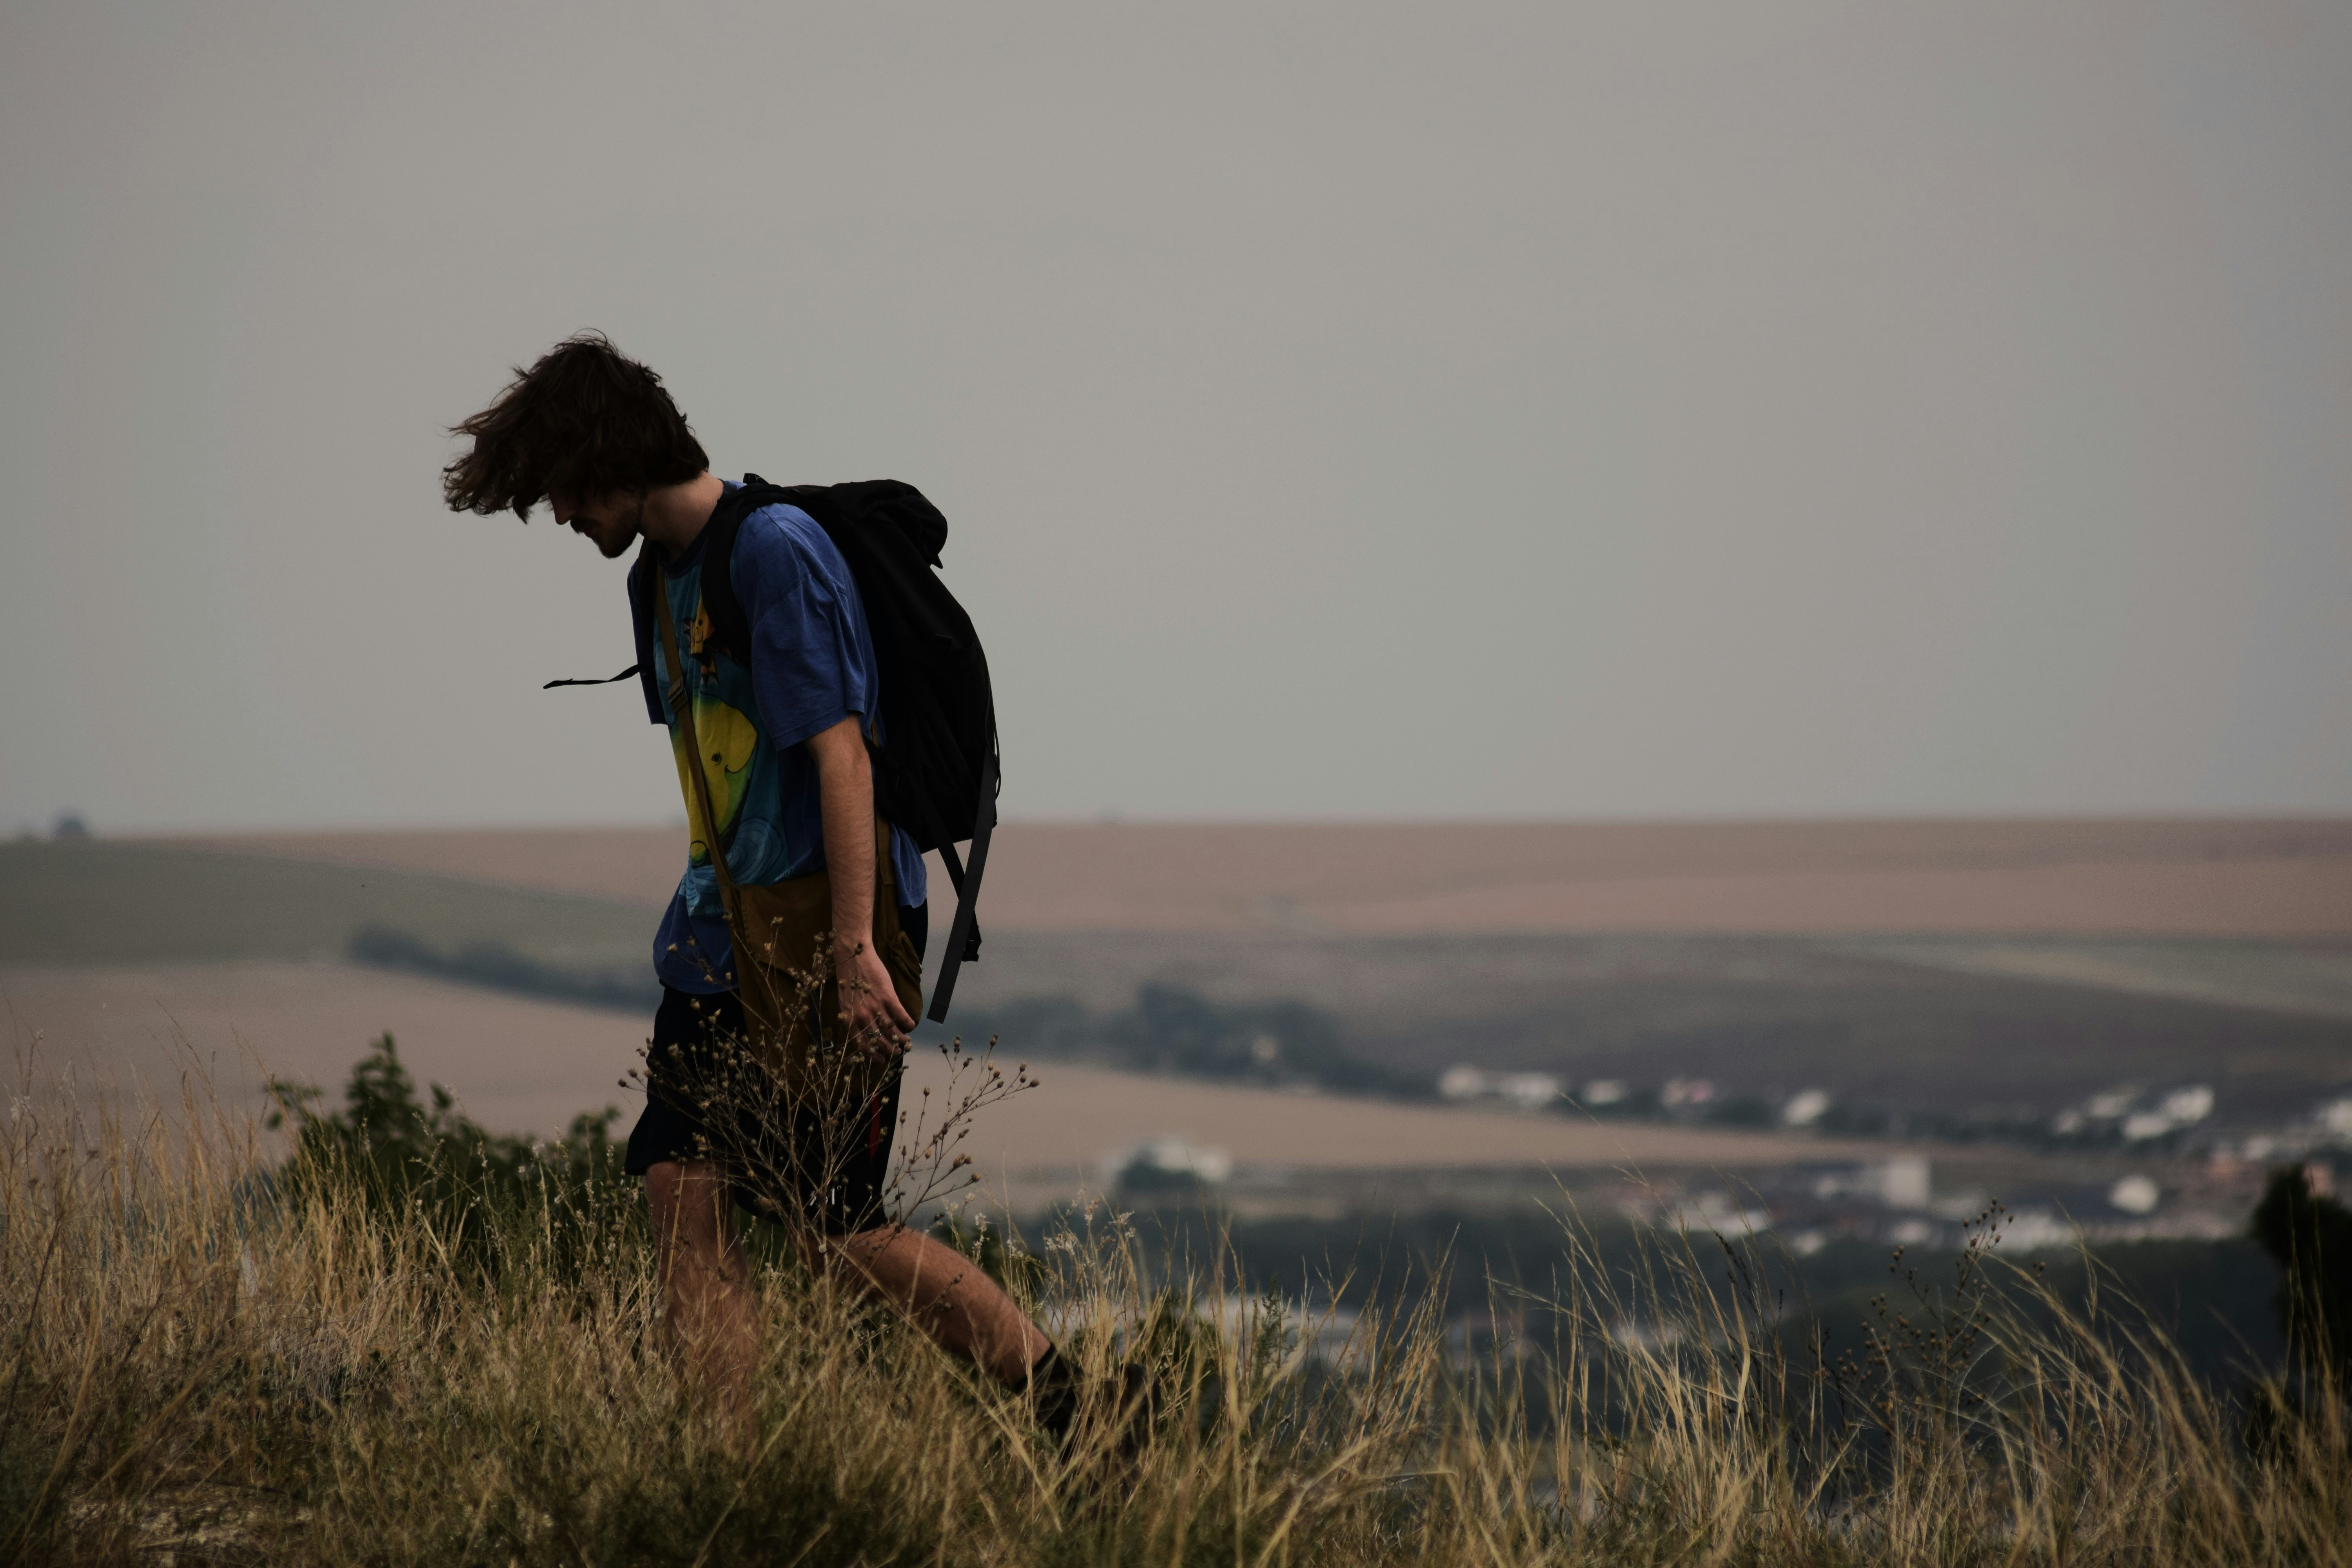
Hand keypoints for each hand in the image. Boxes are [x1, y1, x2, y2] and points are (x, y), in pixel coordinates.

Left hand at [835, 939, 914, 1057]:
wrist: (853, 956)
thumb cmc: (847, 979)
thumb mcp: (845, 1003)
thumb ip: (852, 1018)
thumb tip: (861, 1032)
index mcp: (850, 1020)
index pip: (862, 1044)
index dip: (872, 1055)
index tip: (880, 1061)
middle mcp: (862, 1017)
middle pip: (879, 1041)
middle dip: (889, 1050)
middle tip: (896, 1053)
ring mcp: (876, 1007)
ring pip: (892, 1031)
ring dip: (901, 1040)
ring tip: (907, 1043)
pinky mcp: (888, 996)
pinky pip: (901, 1015)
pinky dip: (908, 1023)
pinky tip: (911, 1026)